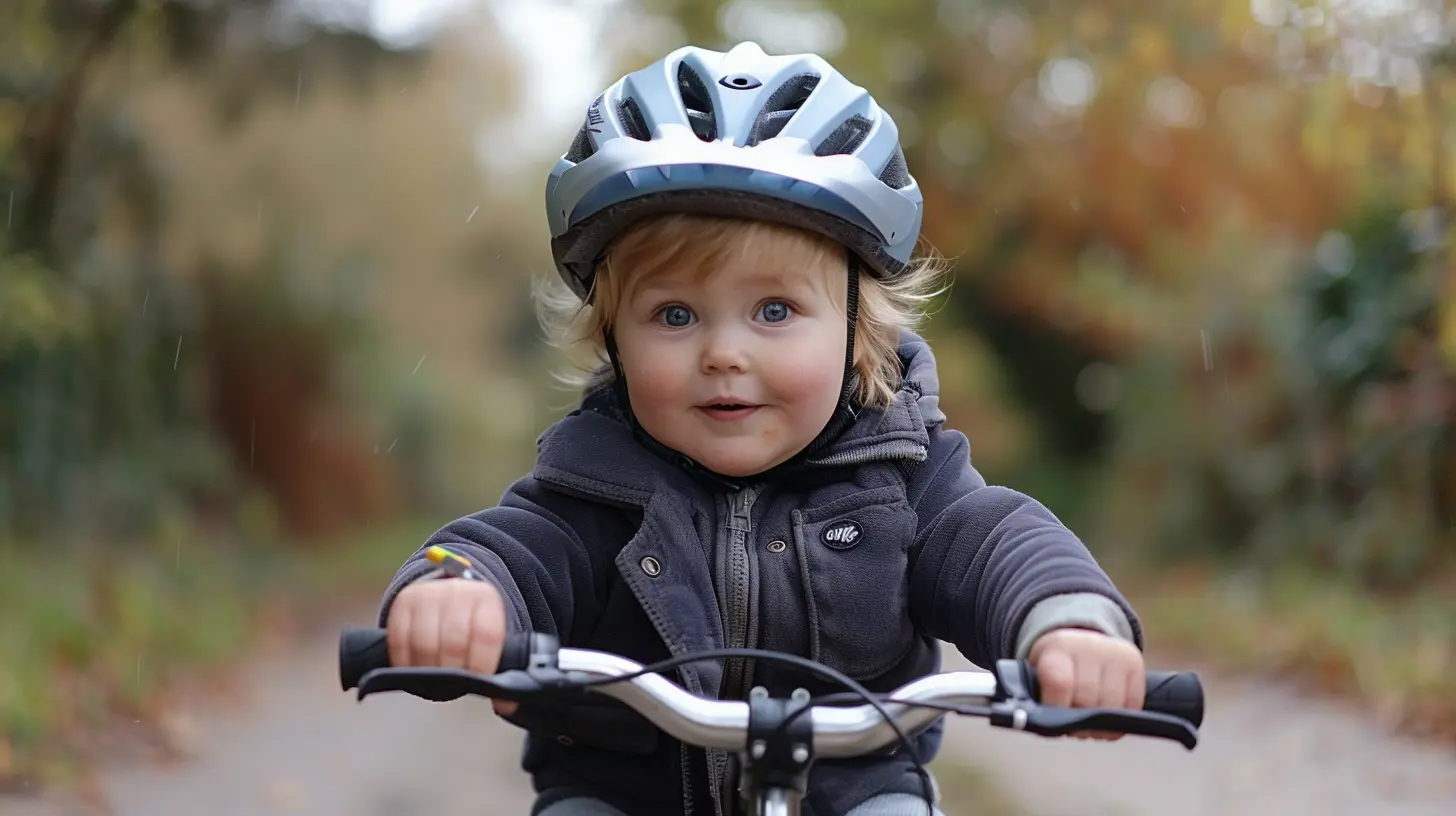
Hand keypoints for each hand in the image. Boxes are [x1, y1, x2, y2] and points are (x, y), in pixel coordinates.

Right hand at [386, 577, 517, 715]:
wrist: (448, 595)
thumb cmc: (471, 625)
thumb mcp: (491, 638)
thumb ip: (501, 669)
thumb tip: (506, 704)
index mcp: (487, 600)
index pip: (487, 635)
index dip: (482, 664)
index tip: (478, 680)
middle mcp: (458, 592)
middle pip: (454, 642)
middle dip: (453, 671)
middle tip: (453, 683)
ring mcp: (428, 594)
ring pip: (424, 643)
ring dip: (427, 670)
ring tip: (433, 679)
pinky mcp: (403, 602)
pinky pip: (399, 639)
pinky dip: (404, 662)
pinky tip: (412, 670)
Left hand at [1027, 627, 1144, 740]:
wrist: (1078, 644)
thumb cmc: (1055, 670)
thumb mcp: (1038, 678)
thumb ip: (1043, 699)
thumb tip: (1055, 726)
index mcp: (1058, 648)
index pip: (1060, 683)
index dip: (1057, 708)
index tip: (1054, 719)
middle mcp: (1090, 645)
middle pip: (1088, 699)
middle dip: (1080, 721)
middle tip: (1074, 726)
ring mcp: (1115, 652)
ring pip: (1113, 707)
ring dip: (1101, 725)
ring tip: (1090, 723)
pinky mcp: (1136, 662)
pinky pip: (1133, 706)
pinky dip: (1120, 721)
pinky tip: (1108, 717)